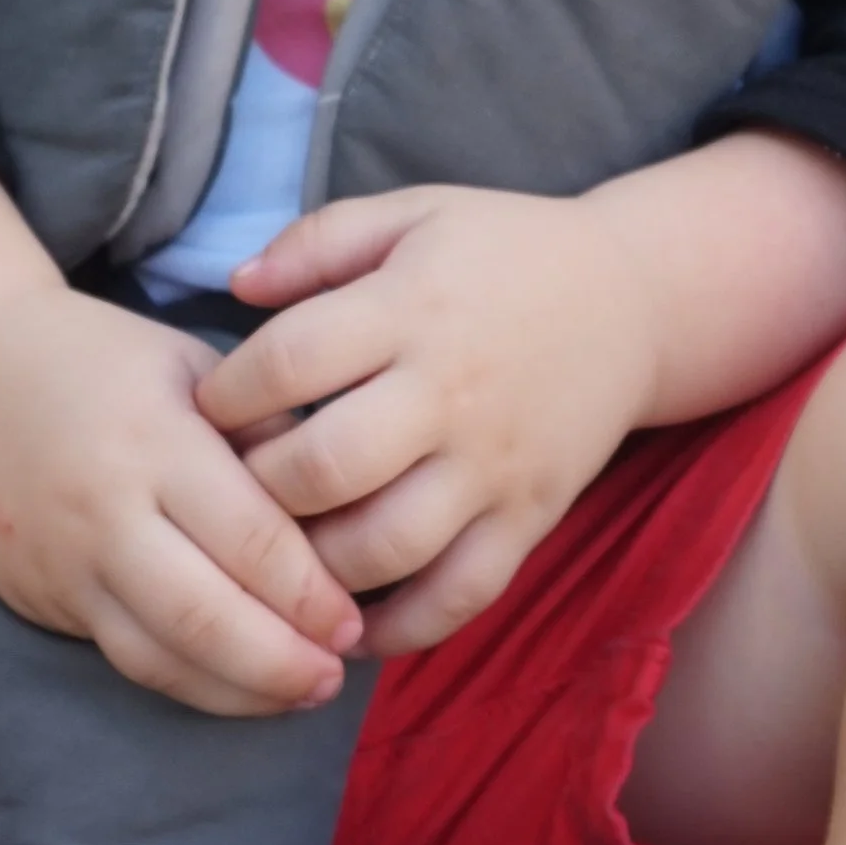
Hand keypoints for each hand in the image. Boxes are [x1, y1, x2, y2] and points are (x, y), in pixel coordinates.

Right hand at [0, 168, 361, 716]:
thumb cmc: (105, 363)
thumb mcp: (196, 370)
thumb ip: (266, 438)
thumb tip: (344, 517)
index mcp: (155, 441)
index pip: (249, 539)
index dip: (310, 595)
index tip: (354, 622)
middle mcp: (105, 509)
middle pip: (204, 615)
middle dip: (281, 661)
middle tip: (335, 676)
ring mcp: (64, 562)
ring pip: (159, 656)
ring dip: (239, 690)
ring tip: (300, 694)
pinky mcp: (38, 597)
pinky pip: (121, 658)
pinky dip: (186, 683)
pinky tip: (236, 687)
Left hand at [194, 187, 657, 653]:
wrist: (634, 301)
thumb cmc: (504, 253)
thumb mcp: (413, 214)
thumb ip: (318, 243)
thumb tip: (234, 286)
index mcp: (410, 310)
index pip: (290, 362)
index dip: (228, 395)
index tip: (211, 410)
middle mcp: (450, 394)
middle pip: (327, 468)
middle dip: (259, 489)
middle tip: (234, 490)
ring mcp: (493, 466)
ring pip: (385, 547)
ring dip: (316, 565)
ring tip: (285, 555)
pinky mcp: (530, 519)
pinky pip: (460, 596)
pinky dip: (401, 630)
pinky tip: (351, 626)